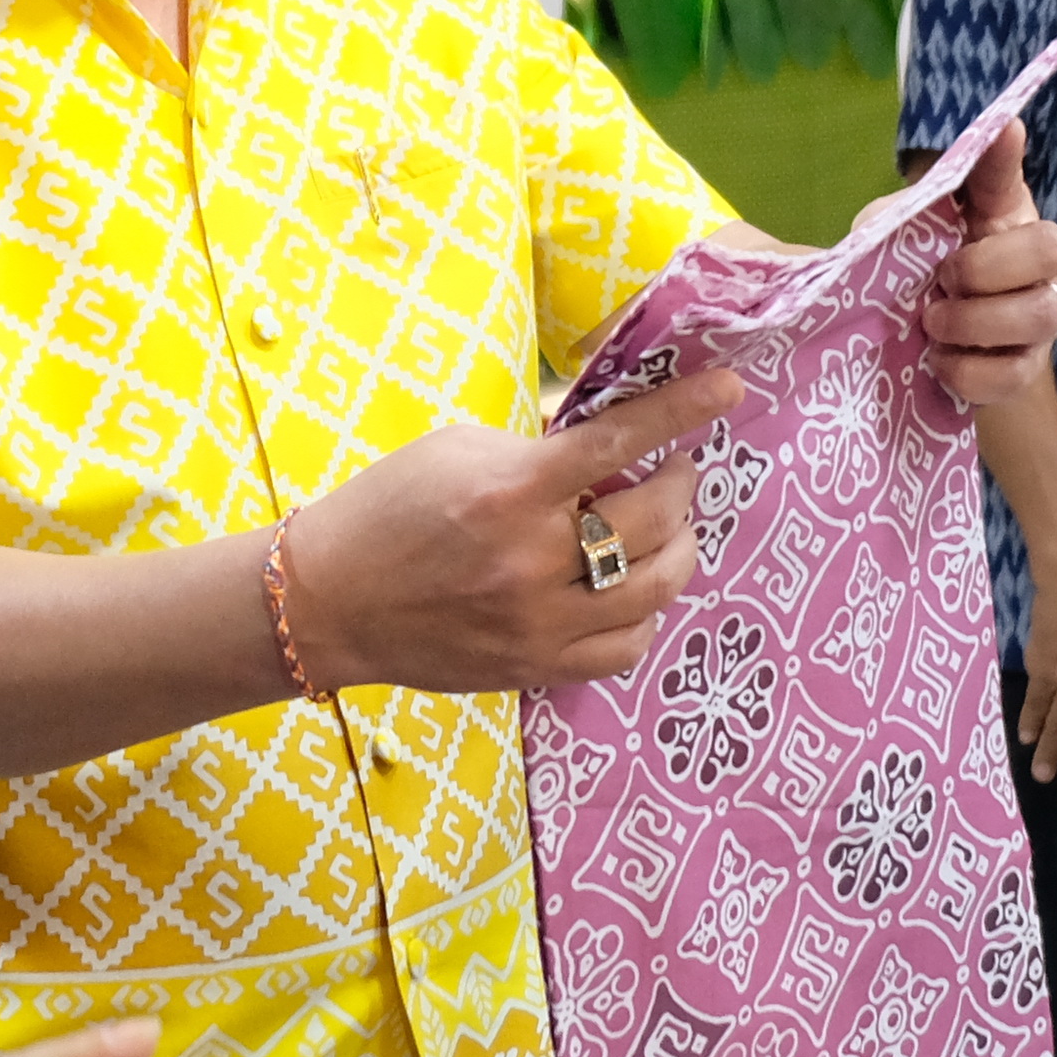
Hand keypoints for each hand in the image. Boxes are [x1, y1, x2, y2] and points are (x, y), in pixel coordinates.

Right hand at [281, 363, 747, 693]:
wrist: (327, 601)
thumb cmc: (386, 510)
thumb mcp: (458, 450)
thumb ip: (537, 446)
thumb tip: (605, 435)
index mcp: (512, 492)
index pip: (619, 441)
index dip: (683, 411)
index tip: (729, 389)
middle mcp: (534, 561)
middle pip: (653, 520)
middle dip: (681, 486)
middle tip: (679, 470)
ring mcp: (539, 623)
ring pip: (656, 589)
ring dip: (678, 549)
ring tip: (667, 529)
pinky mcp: (536, 668)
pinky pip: (626, 647)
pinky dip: (645, 614)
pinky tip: (632, 590)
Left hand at [923, 120, 1056, 409]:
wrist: (902, 348)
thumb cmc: (908, 277)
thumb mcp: (896, 235)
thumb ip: (914, 206)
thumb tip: (944, 167)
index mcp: (998, 217)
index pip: (1007, 177)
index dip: (1006, 157)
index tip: (1006, 128)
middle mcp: (1031, 263)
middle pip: (1052, 250)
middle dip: (990, 267)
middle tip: (944, 278)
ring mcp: (1035, 319)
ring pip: (1042, 316)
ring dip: (976, 321)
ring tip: (932, 323)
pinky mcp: (1023, 370)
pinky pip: (1014, 375)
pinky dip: (967, 370)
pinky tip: (937, 361)